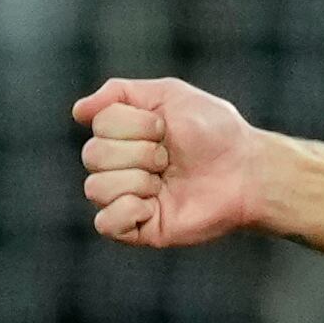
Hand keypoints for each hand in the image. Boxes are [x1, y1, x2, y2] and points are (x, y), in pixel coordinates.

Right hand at [75, 76, 266, 247]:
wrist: (246, 170)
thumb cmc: (214, 130)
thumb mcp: (168, 95)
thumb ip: (119, 92)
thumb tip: (77, 111)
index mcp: (123, 135)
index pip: (98, 125)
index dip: (134, 125)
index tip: (165, 127)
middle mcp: (119, 166)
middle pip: (92, 156)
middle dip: (138, 152)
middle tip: (169, 157)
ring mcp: (127, 199)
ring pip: (95, 189)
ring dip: (137, 180)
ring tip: (165, 181)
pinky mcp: (138, 229)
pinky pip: (105, 224)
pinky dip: (127, 210)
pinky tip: (153, 205)